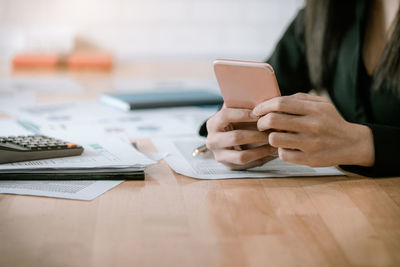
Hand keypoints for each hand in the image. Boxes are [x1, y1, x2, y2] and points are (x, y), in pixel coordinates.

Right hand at [206, 105, 276, 169]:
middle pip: (236, 137)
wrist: (228, 139)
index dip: (243, 114)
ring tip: (274, 143)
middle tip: (272, 130)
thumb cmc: (236, 121)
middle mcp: (212, 141)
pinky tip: (272, 151)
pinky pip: (247, 164)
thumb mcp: (235, 111)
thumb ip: (242, 104)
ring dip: (261, 149)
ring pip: (242, 155)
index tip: (259, 113)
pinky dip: (261, 157)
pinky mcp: (228, 166)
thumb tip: (258, 96)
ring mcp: (219, 155)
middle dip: (257, 134)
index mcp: (212, 124)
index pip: (225, 116)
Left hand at [252, 93, 374, 166]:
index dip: (264, 106)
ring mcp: (310, 144)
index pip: (280, 104)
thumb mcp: (322, 104)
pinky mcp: (309, 159)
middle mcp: (312, 125)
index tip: (257, 110)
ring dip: (270, 137)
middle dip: (261, 122)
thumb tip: (274, 99)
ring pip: (274, 139)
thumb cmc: (331, 121)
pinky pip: (283, 154)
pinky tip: (285, 147)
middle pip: (273, 120)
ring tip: (274, 136)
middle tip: (261, 124)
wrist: (353, 143)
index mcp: (314, 109)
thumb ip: (299, 99)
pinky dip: (280, 150)